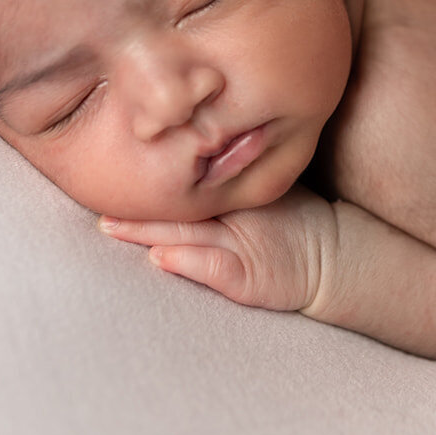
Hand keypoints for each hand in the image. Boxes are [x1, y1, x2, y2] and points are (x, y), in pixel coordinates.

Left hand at [97, 183, 338, 313]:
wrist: (339, 257)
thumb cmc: (297, 223)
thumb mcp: (264, 192)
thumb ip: (228, 177)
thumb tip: (178, 155)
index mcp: (234, 193)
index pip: (187, 182)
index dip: (151, 176)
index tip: (113, 165)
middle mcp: (235, 215)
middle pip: (179, 207)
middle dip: (136, 206)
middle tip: (96, 195)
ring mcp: (243, 247)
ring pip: (188, 235)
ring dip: (148, 233)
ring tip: (111, 227)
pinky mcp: (251, 279)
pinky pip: (216, 269)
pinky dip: (189, 263)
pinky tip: (162, 259)